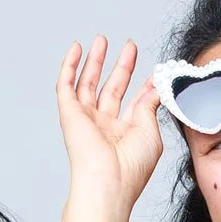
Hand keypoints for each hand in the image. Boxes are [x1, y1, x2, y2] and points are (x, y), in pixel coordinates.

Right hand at [55, 36, 163, 221]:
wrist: (108, 182)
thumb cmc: (131, 167)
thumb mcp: (150, 131)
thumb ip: (150, 106)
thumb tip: (154, 86)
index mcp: (126, 133)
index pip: (134, 102)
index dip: (143, 85)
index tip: (154, 71)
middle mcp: (105, 125)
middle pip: (112, 88)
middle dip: (120, 66)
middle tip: (129, 46)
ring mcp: (86, 119)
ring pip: (88, 83)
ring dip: (94, 61)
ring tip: (101, 40)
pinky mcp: (69, 114)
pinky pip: (66, 85)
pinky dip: (69, 66)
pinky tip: (76, 49)